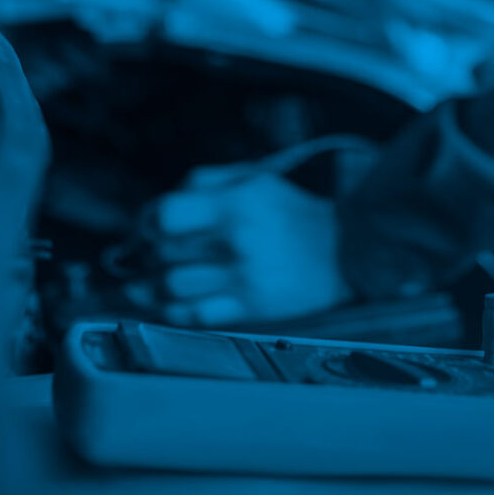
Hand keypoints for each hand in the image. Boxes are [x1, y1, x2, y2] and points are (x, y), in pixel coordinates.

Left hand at [138, 168, 352, 326]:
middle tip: (143, 257)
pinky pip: (196, 316)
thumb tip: (158, 210)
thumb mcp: (254, 178)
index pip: (165, 216)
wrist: (349, 248)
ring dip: (149, 287)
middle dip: (145, 256)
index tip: (145, 229)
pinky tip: (164, 305)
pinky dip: (171, 312)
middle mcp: (236, 243)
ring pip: (172, 288)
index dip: (145, 224)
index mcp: (235, 205)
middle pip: (163, 254)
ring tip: (144, 284)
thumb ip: (203, 182)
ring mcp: (244, 279)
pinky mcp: (253, 308)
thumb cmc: (296, 212)